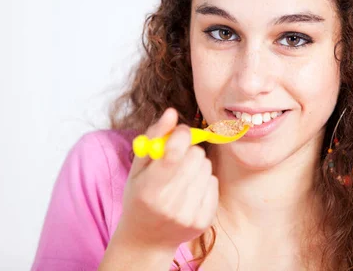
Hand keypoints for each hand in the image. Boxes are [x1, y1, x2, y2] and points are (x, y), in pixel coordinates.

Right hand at [114, 108, 218, 249]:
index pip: (174, 153)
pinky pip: (214, 183)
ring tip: (183, 176)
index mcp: (148, 189)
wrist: (147, 239)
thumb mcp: (138, 167)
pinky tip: (191, 190)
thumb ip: (154, 136)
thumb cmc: (140, 196)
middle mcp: (169, 205)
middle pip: (196, 157)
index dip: (181, 135)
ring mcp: (188, 215)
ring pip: (207, 167)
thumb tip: (172, 112)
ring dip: (197, 165)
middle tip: (179, 158)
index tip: (180, 133)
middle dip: (189, 150)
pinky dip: (204, 181)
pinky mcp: (203, 221)